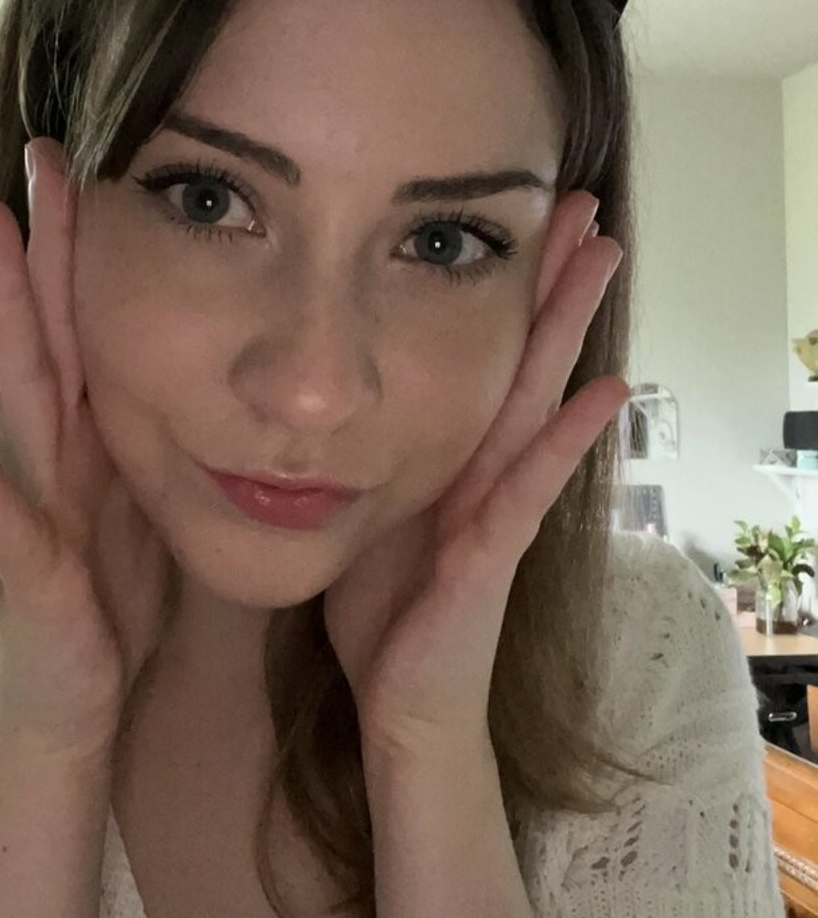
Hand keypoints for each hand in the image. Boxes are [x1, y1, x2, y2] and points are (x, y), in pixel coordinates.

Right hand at [0, 137, 176, 769]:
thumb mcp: (154, 500)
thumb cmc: (121, 597)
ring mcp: (40, 516)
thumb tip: (217, 365)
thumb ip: (165, 433)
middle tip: (34, 162)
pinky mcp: (39, 589)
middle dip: (38, 251)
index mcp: (98, 439)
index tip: (92, 165)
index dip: (85, 251)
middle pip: (46, 340)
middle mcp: (59, 461)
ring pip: (20, 406)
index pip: (88, 328)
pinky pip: (12, 543)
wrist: (86, 704)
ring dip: (6, 326)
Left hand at [323, 191, 629, 758]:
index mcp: (445, 457)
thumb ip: (354, 456)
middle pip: (520, 359)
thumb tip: (310, 398)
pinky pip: (529, 489)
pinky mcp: (490, 555)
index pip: (479, 357)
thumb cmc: (381, 615)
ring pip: (536, 401)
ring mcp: (495, 508)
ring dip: (569, 330)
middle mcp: (480, 470)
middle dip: (550, 285)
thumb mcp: (360, 512)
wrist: (398, 709)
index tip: (519, 220)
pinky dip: (568, 442)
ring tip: (604, 260)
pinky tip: (606, 392)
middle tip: (584, 207)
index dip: (502, 292)